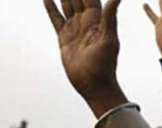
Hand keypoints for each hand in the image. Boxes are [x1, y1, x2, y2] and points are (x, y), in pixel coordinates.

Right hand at [44, 0, 128, 116]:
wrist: (94, 85)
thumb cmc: (105, 65)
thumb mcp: (109, 39)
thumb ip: (110, 16)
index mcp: (97, 19)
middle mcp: (85, 22)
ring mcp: (74, 29)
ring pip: (65, 5)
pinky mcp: (64, 38)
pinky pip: (56, 19)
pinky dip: (51, 8)